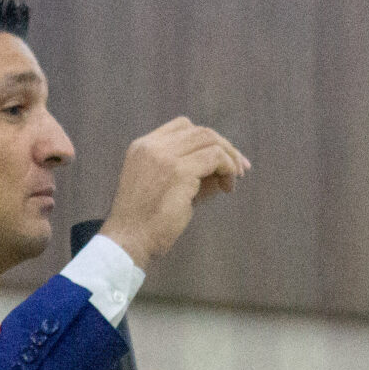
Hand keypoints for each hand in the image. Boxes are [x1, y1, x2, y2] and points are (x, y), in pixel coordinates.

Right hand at [98, 117, 249, 267]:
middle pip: (200, 131)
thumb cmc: (147, 224)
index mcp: (143, 147)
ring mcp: (164, 157)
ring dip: (229, 158)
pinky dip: (228, 168)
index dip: (207, 140)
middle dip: (225, 147)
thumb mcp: (168, 190)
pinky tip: (228, 186)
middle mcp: (152, 146)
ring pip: (209, 140)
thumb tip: (225, 169)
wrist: (129, 242)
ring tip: (233, 180)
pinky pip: (215, 157)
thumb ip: (192, 174)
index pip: (182, 127)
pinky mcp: (179, 171)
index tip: (221, 159)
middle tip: (240, 169)